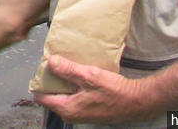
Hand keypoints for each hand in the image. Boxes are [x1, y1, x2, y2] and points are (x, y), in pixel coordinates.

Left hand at [33, 55, 153, 124]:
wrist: (137, 101)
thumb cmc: (115, 92)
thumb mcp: (90, 76)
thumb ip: (69, 70)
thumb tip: (51, 62)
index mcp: (67, 108)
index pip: (41, 97)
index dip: (40, 81)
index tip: (42, 67)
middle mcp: (70, 114)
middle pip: (51, 95)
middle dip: (52, 80)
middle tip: (55, 63)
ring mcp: (79, 113)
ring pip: (62, 95)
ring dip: (63, 82)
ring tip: (67, 67)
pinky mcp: (87, 110)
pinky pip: (73, 97)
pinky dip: (73, 86)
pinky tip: (79, 75)